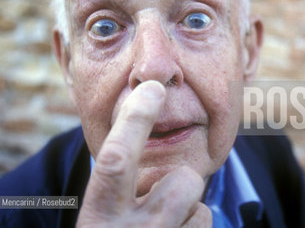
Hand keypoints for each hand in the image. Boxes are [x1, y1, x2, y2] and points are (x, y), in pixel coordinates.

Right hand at [76, 81, 211, 226]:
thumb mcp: (102, 216)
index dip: (134, 122)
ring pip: (201, 210)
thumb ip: (117, 183)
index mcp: (98, 219)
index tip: (152, 89)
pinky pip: (206, 227)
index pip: (115, 162)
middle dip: (182, 181)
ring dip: (187, 215)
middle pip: (182, 182)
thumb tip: (136, 129)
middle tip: (161, 198)